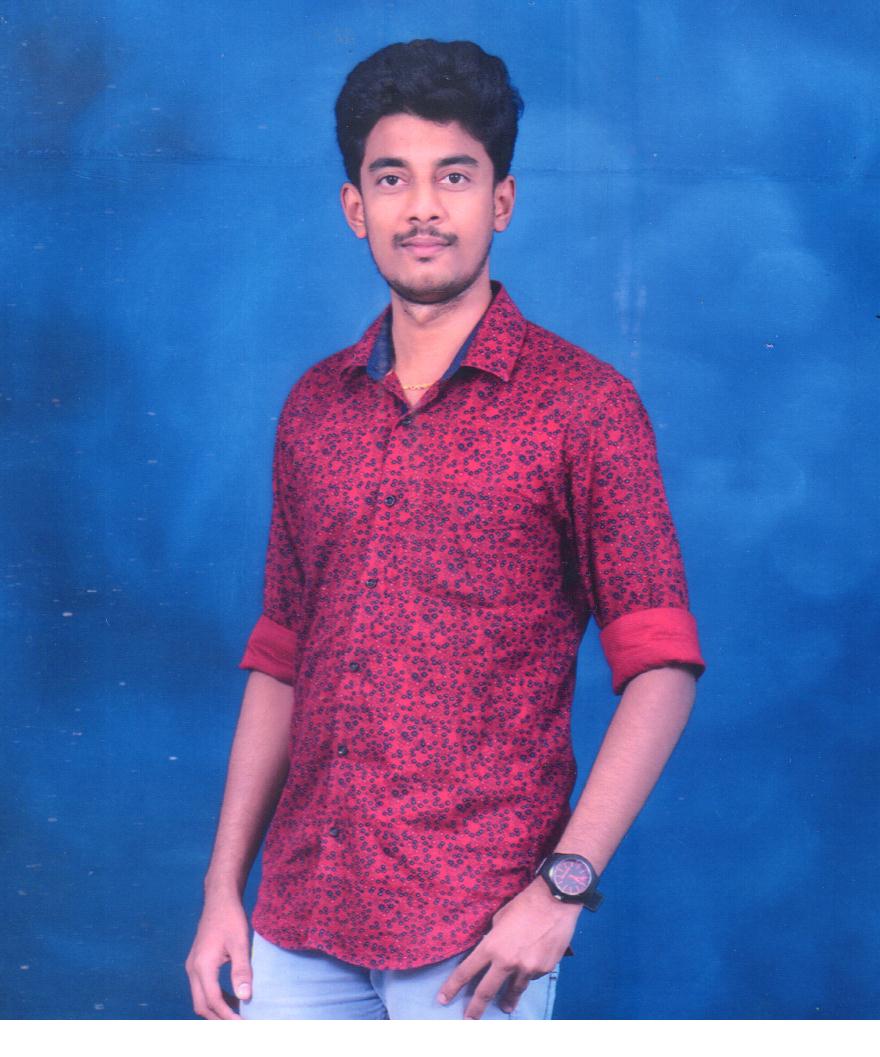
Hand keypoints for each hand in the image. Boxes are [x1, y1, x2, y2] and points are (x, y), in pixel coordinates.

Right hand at [185, 894, 251, 1019]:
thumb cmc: (231, 918)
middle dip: (219, 1018)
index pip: (213, 1000)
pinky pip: (201, 988)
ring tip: (237, 1014)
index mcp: (202, 966)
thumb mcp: (240, 943)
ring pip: (199, 998)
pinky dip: (214, 997)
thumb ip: (242, 970)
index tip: (244, 1023)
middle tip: (240, 1024)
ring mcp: (192, 965)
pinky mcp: (196, 962)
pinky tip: (231, 997)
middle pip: (202, 1005)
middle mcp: (192, 969)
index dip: (228, 1015)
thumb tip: (245, 997)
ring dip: (216, 1009)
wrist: (219, 898)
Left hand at [436, 877, 580, 1018]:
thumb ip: (493, 938)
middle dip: (475, 1009)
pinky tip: (533, 963)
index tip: (443, 999)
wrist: (555, 901)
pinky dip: (529, 973)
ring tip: (505, 1007)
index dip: (452, 987)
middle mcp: (507, 962)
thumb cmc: (524, 904)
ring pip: (513, 990)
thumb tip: (491, 951)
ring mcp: (527, 968)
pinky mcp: (544, 969)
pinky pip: (532, 976)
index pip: (466, 971)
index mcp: (491, 946)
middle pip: (486, 991)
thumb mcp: (499, 918)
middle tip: (469, 1021)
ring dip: (508, 1000)